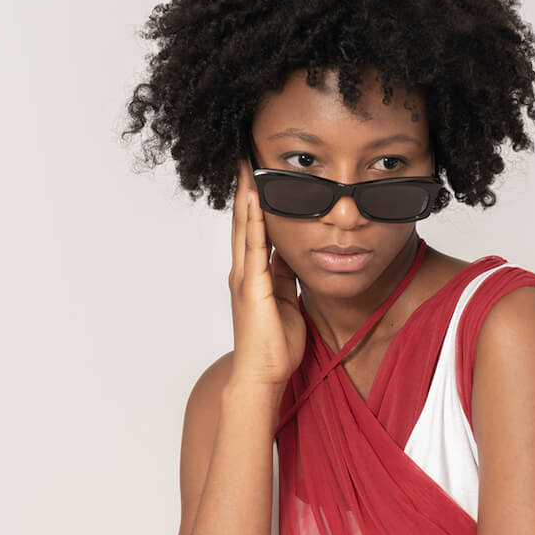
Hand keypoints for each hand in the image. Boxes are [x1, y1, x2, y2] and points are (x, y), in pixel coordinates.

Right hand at [230, 157, 306, 389]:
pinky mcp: (253, 287)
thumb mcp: (286, 303)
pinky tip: (256, 198)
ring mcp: (245, 278)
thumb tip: (291, 257)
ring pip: (245, 226)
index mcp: (253, 277)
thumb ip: (285, 279)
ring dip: (246, 195)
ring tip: (246, 165)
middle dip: (245, 189)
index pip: (253, 230)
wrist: (262, 376)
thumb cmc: (275, 347)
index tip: (258, 176)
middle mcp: (244, 273)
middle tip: (244, 158)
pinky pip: (255, 246)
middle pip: (244, 221)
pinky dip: (255, 220)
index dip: (255, 203)